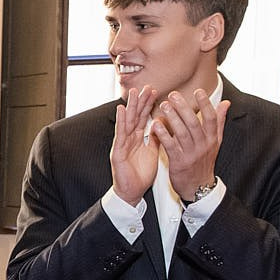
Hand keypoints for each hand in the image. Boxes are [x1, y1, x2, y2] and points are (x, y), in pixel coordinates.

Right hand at [109, 84, 159, 205]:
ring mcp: (122, 144)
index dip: (149, 105)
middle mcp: (128, 139)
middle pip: (135, 116)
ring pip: (127, 122)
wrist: (131, 192)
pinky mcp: (118, 152)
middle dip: (140, 101)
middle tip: (146, 86)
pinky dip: (121, 122)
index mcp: (137, 139)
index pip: (144, 118)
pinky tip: (122, 110)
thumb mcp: (152, 153)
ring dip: (130, 106)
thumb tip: (162, 126)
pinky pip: (120, 135)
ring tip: (133, 93)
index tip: (155, 92)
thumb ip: (156, 139)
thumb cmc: (140, 175)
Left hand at [149, 88, 226, 202]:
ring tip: (164, 105)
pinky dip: (163, 135)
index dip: (205, 104)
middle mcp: (203, 145)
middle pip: (194, 123)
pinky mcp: (179, 162)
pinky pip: (170, 146)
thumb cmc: (204, 161)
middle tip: (173, 95)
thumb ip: (219, 121)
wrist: (198, 186)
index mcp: (212, 138)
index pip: (211, 118)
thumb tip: (225, 103)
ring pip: (182, 133)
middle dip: (184, 108)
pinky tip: (156, 125)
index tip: (198, 91)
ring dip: (172, 118)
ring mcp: (191, 154)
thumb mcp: (215, 141)